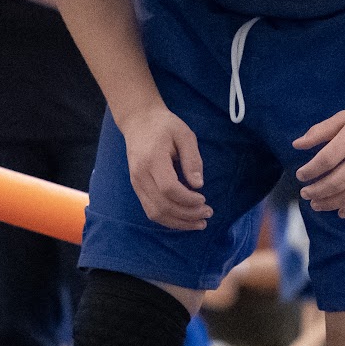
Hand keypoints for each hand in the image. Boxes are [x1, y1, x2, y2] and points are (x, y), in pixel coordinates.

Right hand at [120, 103, 211, 229]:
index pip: (169, 188)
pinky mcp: (137, 188)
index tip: (204, 199)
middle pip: (162, 205)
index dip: (188, 199)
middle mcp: (140, 175)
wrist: (138, 122)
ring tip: (199, 223)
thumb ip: (192, 159)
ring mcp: (136, 183)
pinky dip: (169, 219)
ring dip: (178, 223)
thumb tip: (198, 185)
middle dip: (188, 214)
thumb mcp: (184, 135)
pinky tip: (184, 219)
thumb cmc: (165, 126)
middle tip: (208, 213)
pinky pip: (151, 211)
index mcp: (152, 159)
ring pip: (155, 213)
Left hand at [293, 93, 344, 219]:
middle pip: (336, 182)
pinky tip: (342, 212)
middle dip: (316, 191)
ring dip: (330, 203)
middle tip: (305, 193)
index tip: (300, 176)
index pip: (326, 160)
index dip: (310, 172)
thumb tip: (296, 145)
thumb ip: (320, 130)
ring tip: (317, 204)